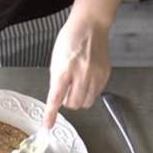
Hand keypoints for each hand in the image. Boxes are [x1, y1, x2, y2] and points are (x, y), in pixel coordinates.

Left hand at [43, 13, 111, 128]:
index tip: (47, 126)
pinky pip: (96, 94)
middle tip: (67, 90)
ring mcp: (95, 75)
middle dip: (68, 102)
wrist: (90, 26)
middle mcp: (81, 74)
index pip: (56, 98)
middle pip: (73, 104)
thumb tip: (58, 99)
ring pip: (86, 102)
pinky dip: (90, 91)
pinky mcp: (105, 75)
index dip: (51, 114)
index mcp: (64, 69)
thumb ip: (57, 81)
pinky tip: (88, 79)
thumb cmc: (70, 40)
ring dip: (80, 99)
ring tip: (78, 85)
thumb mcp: (56, 60)